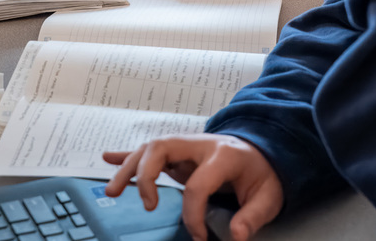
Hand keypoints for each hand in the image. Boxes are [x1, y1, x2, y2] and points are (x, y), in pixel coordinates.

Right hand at [103, 134, 282, 240]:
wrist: (263, 151)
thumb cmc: (262, 174)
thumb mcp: (268, 197)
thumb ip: (252, 216)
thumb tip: (235, 236)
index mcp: (223, 155)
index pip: (198, 183)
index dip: (194, 214)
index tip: (198, 236)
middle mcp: (198, 144)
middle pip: (162, 149)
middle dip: (147, 175)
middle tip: (147, 205)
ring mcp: (185, 146)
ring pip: (148, 149)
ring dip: (128, 168)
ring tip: (113, 191)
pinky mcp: (177, 153)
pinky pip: (147, 151)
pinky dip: (126, 155)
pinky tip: (107, 157)